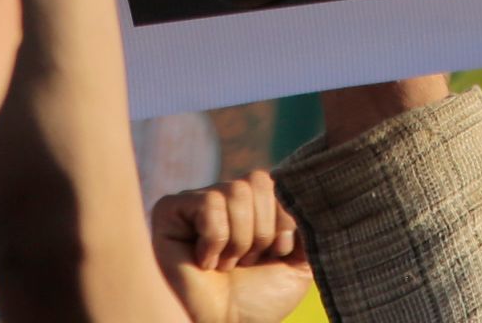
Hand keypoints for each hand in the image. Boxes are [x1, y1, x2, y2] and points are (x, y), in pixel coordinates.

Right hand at [151, 171, 310, 322]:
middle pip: (257, 181)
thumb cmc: (257, 301)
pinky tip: (204, 262)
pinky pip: (210, 203)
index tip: (278, 253)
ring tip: (226, 265)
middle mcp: (225, 197)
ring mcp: (196, 201)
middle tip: (247, 262)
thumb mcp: (298, 262)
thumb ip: (308, 224)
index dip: (283, 220)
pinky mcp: (170, 210)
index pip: (277, 181)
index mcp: (254, 204)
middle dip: (262, 231)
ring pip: (236, 191)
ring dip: (239, 240)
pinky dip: (215, 240)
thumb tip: (311, 189)